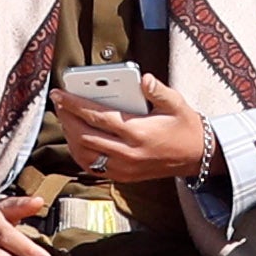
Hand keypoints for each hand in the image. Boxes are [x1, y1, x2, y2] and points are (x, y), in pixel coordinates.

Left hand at [54, 84, 213, 186]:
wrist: (196, 157)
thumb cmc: (185, 127)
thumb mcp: (177, 103)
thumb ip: (158, 90)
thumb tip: (143, 79)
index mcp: (139, 132)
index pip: (98, 117)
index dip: (75, 104)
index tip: (60, 94)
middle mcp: (128, 153)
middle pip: (85, 136)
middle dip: (67, 118)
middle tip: (58, 103)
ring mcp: (124, 168)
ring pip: (84, 154)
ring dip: (70, 135)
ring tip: (65, 118)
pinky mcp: (123, 177)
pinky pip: (93, 167)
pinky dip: (79, 153)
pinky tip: (76, 139)